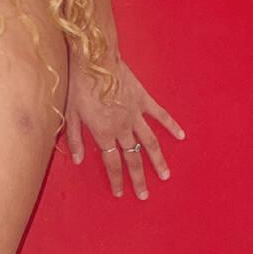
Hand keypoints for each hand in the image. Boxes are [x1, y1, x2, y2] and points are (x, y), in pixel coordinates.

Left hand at [64, 53, 184, 199]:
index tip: (120, 193)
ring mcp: (135, 114)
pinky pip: (160, 115)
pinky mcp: (143, 99)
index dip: (116, 179)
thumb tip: (77, 160)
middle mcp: (122, 128)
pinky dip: (171, 125)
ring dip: (158, 161)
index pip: (112, 163)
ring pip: (150, 143)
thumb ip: (74, 137)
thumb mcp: (71, 112)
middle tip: (145, 195)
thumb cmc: (80, 84)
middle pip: (133, 158)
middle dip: (138, 178)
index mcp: (104, 132)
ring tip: (165, 175)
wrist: (95, 59)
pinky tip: (181, 136)